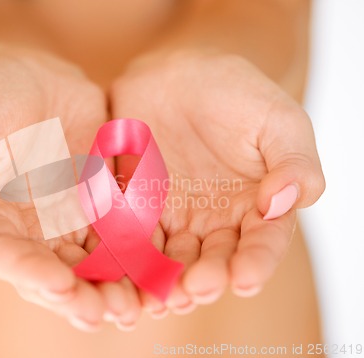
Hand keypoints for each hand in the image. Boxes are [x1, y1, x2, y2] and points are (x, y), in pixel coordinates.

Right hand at [0, 49, 140, 330]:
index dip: (33, 275)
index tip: (60, 285)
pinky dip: (138, 256)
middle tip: (108, 310)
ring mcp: (70, 217)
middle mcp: (33, 228)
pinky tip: (157, 270)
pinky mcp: (103, 202)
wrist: (34, 72)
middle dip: (82, 296)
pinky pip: (122, 234)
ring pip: (93, 264)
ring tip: (138, 305)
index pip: (10, 259)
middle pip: (57, 274)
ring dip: (114, 287)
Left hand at [110, 51, 324, 313]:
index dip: (256, 262)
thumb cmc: (235, 94)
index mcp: (257, 207)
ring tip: (161, 296)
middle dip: (206, 279)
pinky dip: (128, 259)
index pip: (263, 242)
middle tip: (197, 289)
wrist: (177, 76)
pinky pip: (131, 237)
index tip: (246, 278)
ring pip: (171, 260)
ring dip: (166, 281)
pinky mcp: (135, 210)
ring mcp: (174, 219)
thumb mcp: (277, 120)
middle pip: (213, 261)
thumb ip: (293, 162)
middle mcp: (216, 222)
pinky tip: (125, 275)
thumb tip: (286, 202)